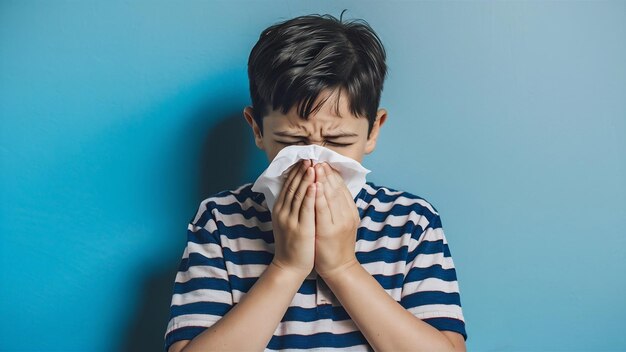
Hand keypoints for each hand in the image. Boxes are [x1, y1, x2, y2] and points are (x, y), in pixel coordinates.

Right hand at [270, 159, 316, 278]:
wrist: (290, 266)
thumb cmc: (292, 244)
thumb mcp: (287, 221)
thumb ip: (290, 206)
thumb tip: (296, 189)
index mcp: (280, 208)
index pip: (288, 185)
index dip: (296, 171)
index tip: (304, 158)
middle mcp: (283, 212)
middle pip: (293, 186)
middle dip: (301, 170)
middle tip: (309, 156)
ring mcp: (290, 220)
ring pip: (299, 195)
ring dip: (306, 178)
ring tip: (313, 165)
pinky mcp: (301, 229)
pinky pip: (306, 209)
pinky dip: (310, 196)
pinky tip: (315, 185)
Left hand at [312, 162, 360, 278]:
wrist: (339, 268)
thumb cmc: (336, 245)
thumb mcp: (341, 222)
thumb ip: (337, 207)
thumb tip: (329, 188)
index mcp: (350, 211)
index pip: (341, 187)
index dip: (332, 174)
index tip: (323, 162)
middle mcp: (347, 214)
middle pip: (337, 188)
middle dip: (326, 172)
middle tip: (318, 159)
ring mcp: (339, 222)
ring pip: (331, 196)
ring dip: (322, 179)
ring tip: (315, 166)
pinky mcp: (329, 231)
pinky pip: (323, 210)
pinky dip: (319, 196)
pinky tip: (313, 185)